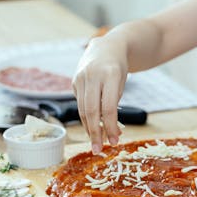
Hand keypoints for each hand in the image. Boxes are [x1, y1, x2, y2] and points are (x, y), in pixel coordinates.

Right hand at [73, 35, 127, 153]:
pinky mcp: (74, 81)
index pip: (108, 107)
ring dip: (89, 128)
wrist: (107, 47)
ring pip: (83, 109)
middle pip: (92, 110)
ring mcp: (81, 77)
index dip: (111, 126)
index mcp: (110, 74)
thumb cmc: (118, 69)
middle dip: (95, 132)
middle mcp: (93, 75)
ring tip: (96, 142)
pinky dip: (86, 118)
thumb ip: (114, 103)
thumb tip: (111, 131)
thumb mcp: (122, 83)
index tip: (114, 141)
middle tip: (99, 149)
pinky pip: (80, 104)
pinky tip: (92, 128)